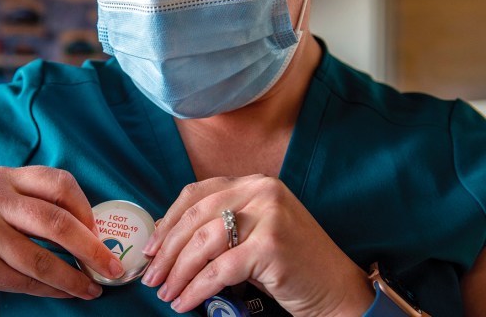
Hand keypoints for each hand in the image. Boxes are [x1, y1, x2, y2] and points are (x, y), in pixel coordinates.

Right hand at [0, 166, 123, 303]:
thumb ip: (28, 205)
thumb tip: (86, 229)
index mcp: (3, 177)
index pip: (59, 183)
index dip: (87, 209)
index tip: (101, 232)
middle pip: (59, 222)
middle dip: (93, 249)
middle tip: (113, 268)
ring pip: (44, 259)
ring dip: (75, 278)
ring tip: (93, 288)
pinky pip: (25, 281)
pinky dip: (52, 290)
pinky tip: (66, 293)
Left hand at [140, 174, 373, 315]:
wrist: (335, 287)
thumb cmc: (289, 263)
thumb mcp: (252, 232)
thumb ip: (218, 226)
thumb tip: (166, 239)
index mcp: (253, 183)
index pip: (196, 194)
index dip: (168, 221)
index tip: (151, 247)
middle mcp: (261, 191)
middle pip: (195, 218)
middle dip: (166, 251)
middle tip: (152, 276)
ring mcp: (268, 216)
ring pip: (203, 243)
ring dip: (178, 273)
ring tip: (166, 293)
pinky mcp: (271, 245)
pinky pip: (220, 269)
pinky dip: (197, 288)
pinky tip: (185, 302)